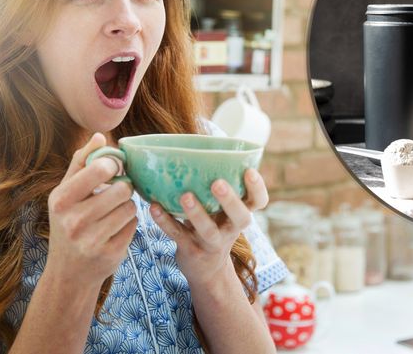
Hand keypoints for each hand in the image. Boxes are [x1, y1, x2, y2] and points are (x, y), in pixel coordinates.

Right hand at [45, 133, 137, 288]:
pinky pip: (134, 226)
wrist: (69, 273)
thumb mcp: (65, 194)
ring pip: (130, 208)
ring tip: (114, 212)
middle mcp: (74, 221)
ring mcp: (92, 240)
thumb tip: (100, 136)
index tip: (114, 169)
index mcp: (61, 200)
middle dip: (123, 188)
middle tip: (116, 193)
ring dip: (127, 207)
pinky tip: (115, 229)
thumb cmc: (68, 224)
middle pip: (122, 189)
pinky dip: (129, 224)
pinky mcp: (111, 254)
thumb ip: (81, 163)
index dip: (114, 165)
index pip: (100, 169)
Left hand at [150, 168, 267, 287]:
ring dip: (197, 213)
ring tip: (185, 195)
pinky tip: (154, 207)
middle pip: (240, 217)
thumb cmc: (213, 226)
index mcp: (240, 214)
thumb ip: (216, 185)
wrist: (206, 270)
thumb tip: (200, 143)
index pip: (258, 202)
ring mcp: (211, 242)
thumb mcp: (222, 210)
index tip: (249, 171)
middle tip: (218, 183)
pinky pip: (178, 236)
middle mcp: (230, 229)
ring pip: (208, 230)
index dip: (257, 188)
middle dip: (230, 200)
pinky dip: (165, 221)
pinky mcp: (191, 251)